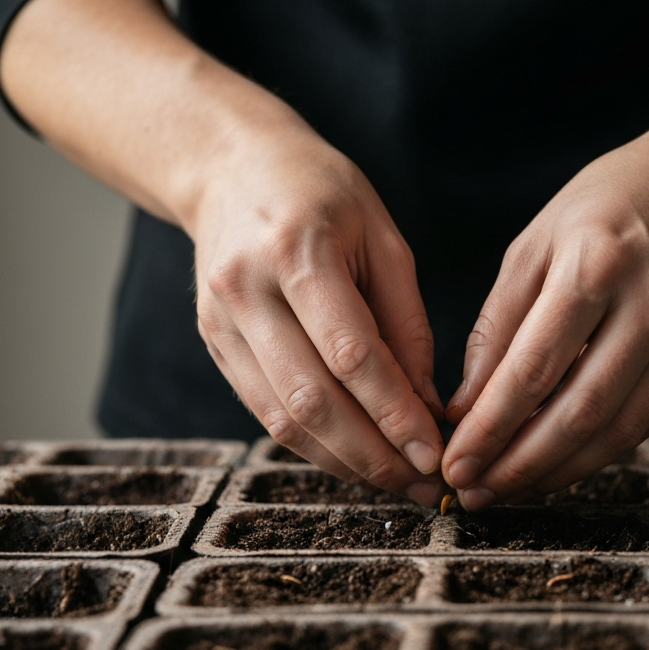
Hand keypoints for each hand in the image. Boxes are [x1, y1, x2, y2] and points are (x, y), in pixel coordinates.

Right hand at [190, 113, 445, 504]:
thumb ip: (405, 321)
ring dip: (343, 461)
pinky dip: (312, 444)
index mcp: (297, 252)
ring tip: (395, 481)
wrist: (230, 166)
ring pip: (282, 419)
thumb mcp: (381, 236)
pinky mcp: (214, 345)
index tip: (434, 452)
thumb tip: (425, 404)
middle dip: (372, 454)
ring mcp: (220, 323)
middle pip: (311, 400)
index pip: (351, 354)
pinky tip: (353, 457)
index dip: (394, 414)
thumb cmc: (320, 192)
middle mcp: (247, 291)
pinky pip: (264, 412)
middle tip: (421, 482)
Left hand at [441, 121, 648, 507]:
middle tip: (478, 492)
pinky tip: (560, 463)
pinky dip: (599, 452)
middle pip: (580, 412)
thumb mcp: (535, 245)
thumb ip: (498, 327)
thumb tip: (466, 407)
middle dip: (521, 465)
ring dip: (560, 471)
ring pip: (620, 431)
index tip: (456, 463)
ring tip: (512, 489)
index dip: (491, 428)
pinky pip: (647, 422)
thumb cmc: (607, 207)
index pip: (534, 369)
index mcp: (596, 265)